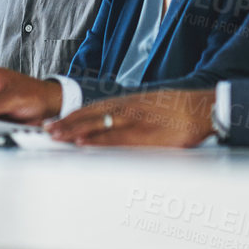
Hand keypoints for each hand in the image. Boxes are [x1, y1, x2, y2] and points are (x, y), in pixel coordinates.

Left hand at [44, 90, 213, 146]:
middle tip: (47, 130)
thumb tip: (114, 124)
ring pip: (99, 125)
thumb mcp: (149, 106)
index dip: (72, 116)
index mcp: (127, 103)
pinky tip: (85, 145)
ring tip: (57, 137)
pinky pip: (117, 139)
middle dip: (67, 124)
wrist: (201, 108)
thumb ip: (130, 115)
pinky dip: (99, 142)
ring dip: (76, 132)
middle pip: (90, 115)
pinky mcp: (145, 135)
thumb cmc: (177, 110)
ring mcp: (134, 121)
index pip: (92, 109)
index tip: (55, 121)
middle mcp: (126, 109)